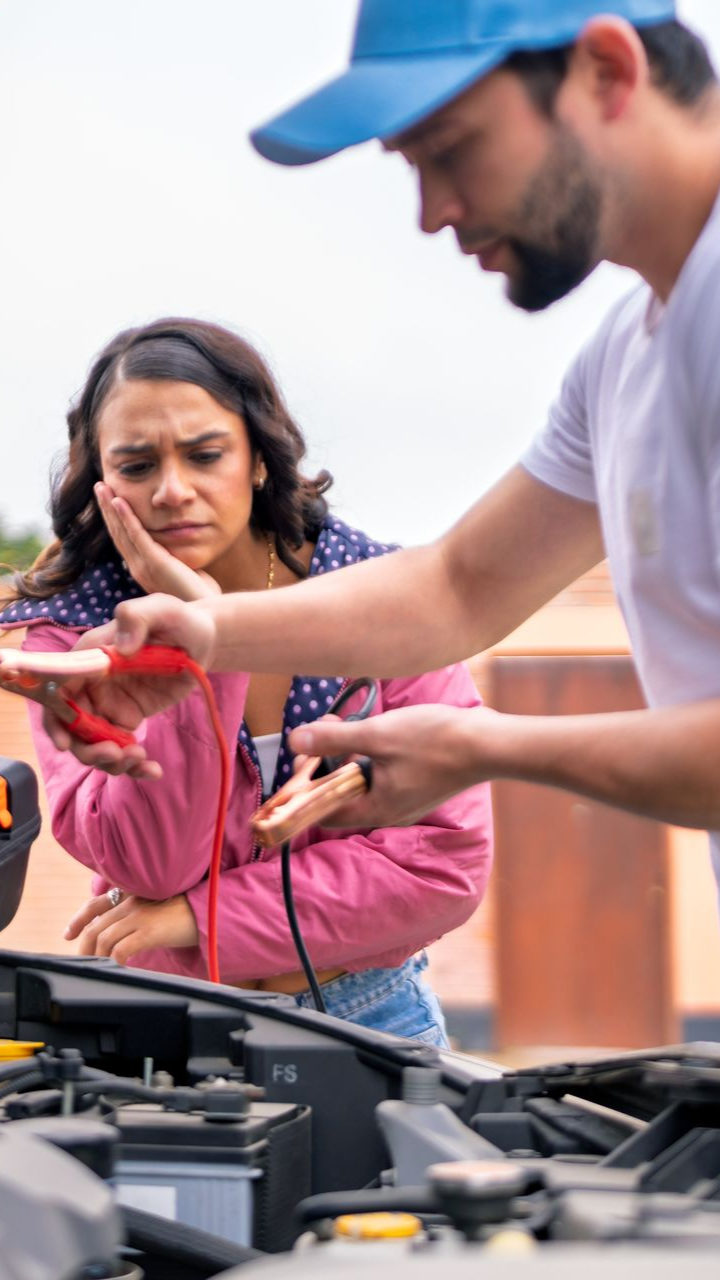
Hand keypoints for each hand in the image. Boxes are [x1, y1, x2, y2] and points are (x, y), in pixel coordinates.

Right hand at [41, 594, 217, 775]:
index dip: (55, 718)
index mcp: (89, 657)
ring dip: (111, 761)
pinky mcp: (126, 720)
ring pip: (94, 744)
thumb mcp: (162, 610)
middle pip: (72, 726)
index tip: (66, 743)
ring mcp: (107, 704)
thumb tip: (122, 647)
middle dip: (88, 749)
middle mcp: (91, 684)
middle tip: (117, 755)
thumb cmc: (177, 621)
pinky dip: (133, 766)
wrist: (201, 642)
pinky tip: (152, 769)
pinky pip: (120, 749)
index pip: (57, 689)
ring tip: (140, 760)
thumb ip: (137, 618)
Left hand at [65, 890, 198, 963]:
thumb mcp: (157, 908)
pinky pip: (121, 949)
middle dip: (85, 947)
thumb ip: (138, 915)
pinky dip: (114, 961)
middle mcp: (132, 902)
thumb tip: (122, 935)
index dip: (78, 919)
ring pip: (104, 938)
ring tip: (101, 968)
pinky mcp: (148, 931)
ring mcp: (139, 916)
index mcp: (133, 894)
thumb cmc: (187, 912)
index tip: (68, 935)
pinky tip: (119, 968)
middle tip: (84, 962)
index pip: (96, 904)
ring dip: (98, 957)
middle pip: (96, 926)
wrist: (210, 910)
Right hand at [95, 482, 220, 600]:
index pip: (123, 540)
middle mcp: (137, 568)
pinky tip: (120, 501)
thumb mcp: (180, 572)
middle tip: (99, 486)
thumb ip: (173, 558)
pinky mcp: (156, 564)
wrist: (206, 616)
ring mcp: (144, 567)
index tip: (109, 499)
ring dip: (111, 508)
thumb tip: (175, 548)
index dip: (114, 519)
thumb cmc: (197, 596)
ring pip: (121, 532)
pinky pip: (138, 536)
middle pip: (117, 533)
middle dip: (106, 508)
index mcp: (142, 569)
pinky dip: (127, 517)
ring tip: (102, 486)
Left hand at [288, 703, 495, 826]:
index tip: (301, 758)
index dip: (305, 788)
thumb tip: (294, 741)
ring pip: (360, 782)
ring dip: (345, 754)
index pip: (323, 812)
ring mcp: (404, 800)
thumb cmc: (435, 742)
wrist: (487, 743)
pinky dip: (367, 755)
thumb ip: (333, 739)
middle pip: (340, 795)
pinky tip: (371, 730)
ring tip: (341, 723)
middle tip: (321, 731)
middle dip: (324, 763)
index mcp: (374, 810)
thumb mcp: (377, 735)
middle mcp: (388, 812)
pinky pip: (380, 776)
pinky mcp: (416, 786)